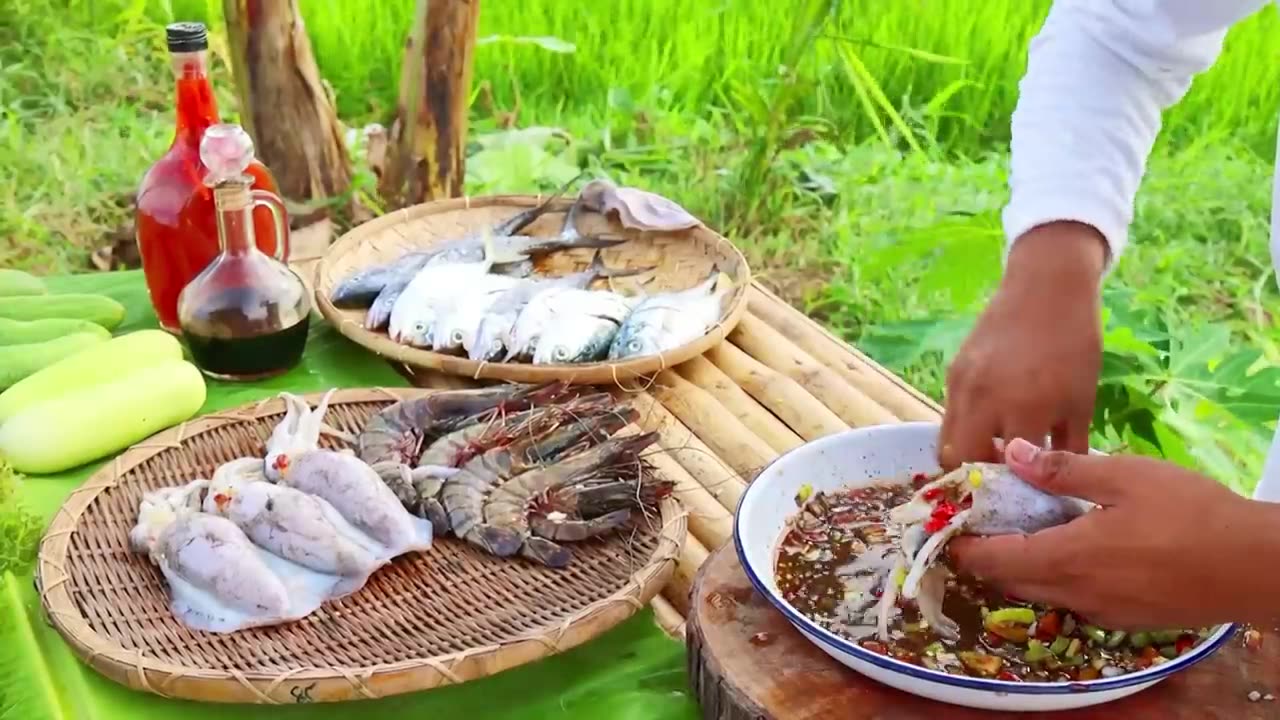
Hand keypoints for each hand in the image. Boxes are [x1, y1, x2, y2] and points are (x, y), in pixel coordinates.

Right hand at [939, 222, 1106, 468]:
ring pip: (947, 442)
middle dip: (978, 482)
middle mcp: (985, 400)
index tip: (1023, 503)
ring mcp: (962, 385)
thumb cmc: (1076, 344)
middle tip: (1000, 490)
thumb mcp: (1081, 400)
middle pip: (963, 462)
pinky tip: (988, 432)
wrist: (1047, 287)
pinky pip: (949, 417)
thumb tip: (1061, 487)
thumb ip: (1068, 448)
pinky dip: (964, 433)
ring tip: (991, 465)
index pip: (1008, 470)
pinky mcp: (952, 373)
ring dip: (965, 459)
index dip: (1013, 492)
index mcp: (1025, 408)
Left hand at [948, 438, 1278, 629]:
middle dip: (987, 554)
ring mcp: (1099, 612)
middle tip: (984, 517)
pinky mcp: (1123, 619)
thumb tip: (1010, 453)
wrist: (1254, 566)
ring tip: (1024, 525)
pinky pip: (1071, 600)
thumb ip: (1062, 470)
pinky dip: (1056, 575)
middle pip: (1008, 581)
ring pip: (1039, 592)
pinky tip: (1072, 545)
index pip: (990, 561)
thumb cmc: (1191, 513)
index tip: (951, 521)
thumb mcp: (1125, 477)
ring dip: (1021, 565)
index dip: (963, 545)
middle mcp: (1074, 593)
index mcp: (1066, 558)